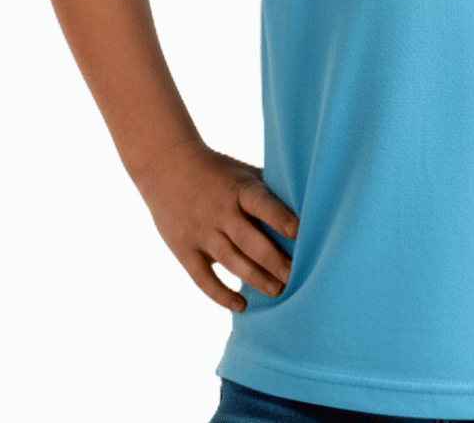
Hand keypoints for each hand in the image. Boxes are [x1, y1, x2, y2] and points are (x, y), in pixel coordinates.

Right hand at [134, 140, 300, 312]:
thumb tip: (306, 206)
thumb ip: (268, 191)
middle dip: (274, 260)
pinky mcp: (184, 250)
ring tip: (278, 291)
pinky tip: (241, 305)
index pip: (261, 204)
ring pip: (231, 261)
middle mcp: (220, 211)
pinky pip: (203, 278)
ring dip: (255, 278)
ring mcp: (201, 232)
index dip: (280, 217)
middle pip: (249, 240)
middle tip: (296, 276)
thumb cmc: (218, 171)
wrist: (167, 167)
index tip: (300, 232)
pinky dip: (221, 294)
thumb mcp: (243, 173)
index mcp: (239, 190)